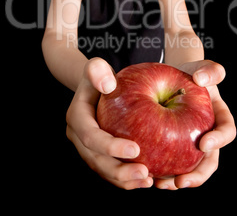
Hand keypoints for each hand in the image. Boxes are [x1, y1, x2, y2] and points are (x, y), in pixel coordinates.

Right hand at [66, 58, 153, 189]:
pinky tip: (148, 179)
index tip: (136, 149)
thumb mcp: (96, 67)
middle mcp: (78, 137)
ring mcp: (88, 148)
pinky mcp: (99, 154)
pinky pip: (111, 170)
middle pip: (96, 161)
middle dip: (119, 171)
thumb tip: (108, 85)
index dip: (111, 147)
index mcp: (76, 117)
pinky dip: (127, 179)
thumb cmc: (100, 76)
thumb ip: (97, 70)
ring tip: (148, 180)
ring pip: (104, 170)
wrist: (96, 86)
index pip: (91, 137)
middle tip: (146, 173)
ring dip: (124, 180)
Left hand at [154, 60, 235, 189]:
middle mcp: (209, 135)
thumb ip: (210, 70)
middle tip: (181, 181)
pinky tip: (145, 172)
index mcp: (220, 118)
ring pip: (188, 167)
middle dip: (197, 175)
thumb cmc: (193, 72)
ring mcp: (191, 143)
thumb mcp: (202, 67)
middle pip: (209, 161)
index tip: (203, 143)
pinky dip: (160, 169)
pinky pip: (169, 161)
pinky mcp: (174, 145)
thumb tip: (201, 79)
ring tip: (161, 184)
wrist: (179, 77)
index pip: (226, 132)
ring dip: (176, 180)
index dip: (219, 140)